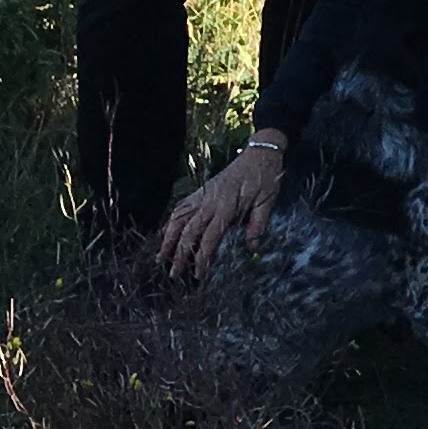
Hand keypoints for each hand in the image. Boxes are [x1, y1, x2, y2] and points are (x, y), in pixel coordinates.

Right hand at [160, 140, 285, 275]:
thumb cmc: (266, 177)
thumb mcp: (267, 201)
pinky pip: (181, 207)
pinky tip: (164, 233)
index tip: (199, 275)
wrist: (260, 153)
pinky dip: (170, 221)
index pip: (209, 237)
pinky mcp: (201, 191)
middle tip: (173, 274)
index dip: (202, 258)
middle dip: (179, 254)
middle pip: (189, 231)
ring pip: (178, 218)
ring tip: (160, 257)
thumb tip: (252, 249)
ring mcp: (203, 195)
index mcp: (227, 206)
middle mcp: (210, 201)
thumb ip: (258, 225)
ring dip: (167, 239)